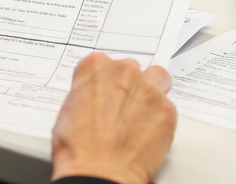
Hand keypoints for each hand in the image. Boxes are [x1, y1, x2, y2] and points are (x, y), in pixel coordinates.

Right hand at [51, 52, 177, 183]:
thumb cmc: (78, 149)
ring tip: (141, 117)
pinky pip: (168, 107)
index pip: (104, 62)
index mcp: (95, 66)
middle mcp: (124, 71)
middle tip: (123, 109)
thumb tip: (94, 97)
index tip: (106, 92)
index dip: (106, 81)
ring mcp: (148, 89)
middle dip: (130, 87)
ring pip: (158, 79)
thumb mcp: (68, 110)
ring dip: (151, 93)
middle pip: (132, 69)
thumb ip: (86, 92)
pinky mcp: (167, 110)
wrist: (98, 173)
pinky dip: (161, 119)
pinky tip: (147, 135)